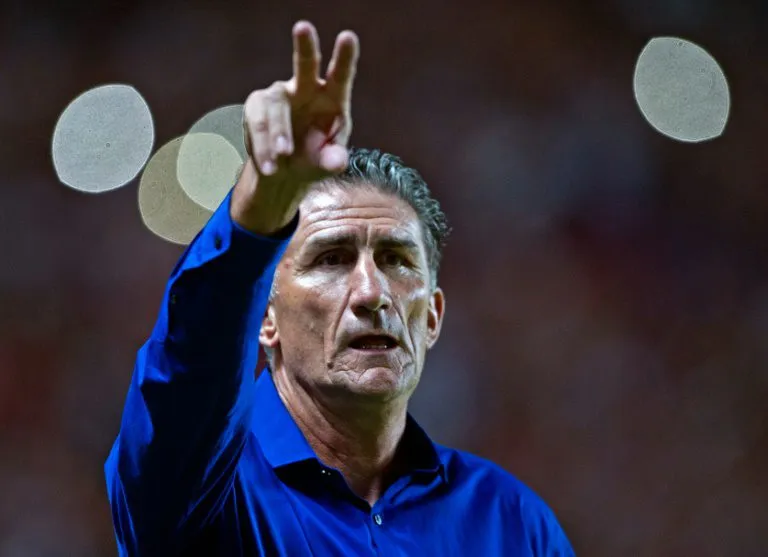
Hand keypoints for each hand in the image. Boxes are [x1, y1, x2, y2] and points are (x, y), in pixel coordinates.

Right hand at [232, 21, 359, 234]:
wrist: (285, 172)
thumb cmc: (314, 159)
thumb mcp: (327, 163)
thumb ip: (333, 160)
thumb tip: (337, 162)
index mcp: (333, 97)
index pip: (341, 75)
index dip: (344, 56)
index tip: (348, 36)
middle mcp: (307, 89)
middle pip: (306, 64)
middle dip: (305, 46)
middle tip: (303, 27)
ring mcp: (280, 95)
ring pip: (277, 107)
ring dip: (279, 133)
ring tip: (282, 156)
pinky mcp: (257, 105)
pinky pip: (258, 123)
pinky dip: (264, 146)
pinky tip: (270, 165)